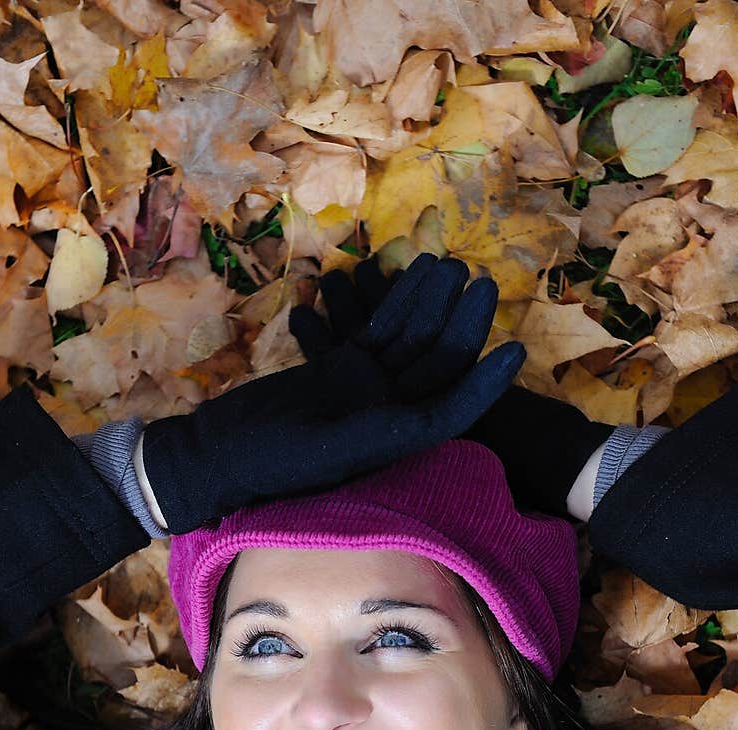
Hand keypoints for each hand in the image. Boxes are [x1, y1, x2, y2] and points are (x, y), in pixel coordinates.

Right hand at [142, 252, 524, 533]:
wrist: (222, 451)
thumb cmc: (274, 458)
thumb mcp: (333, 447)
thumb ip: (385, 429)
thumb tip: (440, 415)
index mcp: (393, 442)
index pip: (451, 409)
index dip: (486, 383)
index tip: (515, 349)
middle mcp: (387, 417)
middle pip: (435, 366)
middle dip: (461, 325)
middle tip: (483, 282)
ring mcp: (365, 392)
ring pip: (408, 341)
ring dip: (430, 303)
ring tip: (451, 263)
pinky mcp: (342, 371)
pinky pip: (376, 331)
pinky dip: (391, 301)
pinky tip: (410, 270)